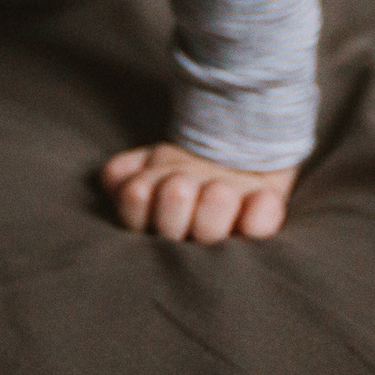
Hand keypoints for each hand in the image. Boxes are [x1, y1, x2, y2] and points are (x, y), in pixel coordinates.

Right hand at [101, 143, 295, 241]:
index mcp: (155, 217)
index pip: (137, 214)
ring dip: (214, 209)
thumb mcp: (155, 159)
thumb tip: (113, 178)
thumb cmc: (190, 161)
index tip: (141, 188)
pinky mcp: (261, 222)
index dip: (136, 207)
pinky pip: (262, 224)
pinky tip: (260, 198)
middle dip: (174, 205)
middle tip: (181, 184)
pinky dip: (261, 213)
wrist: (241, 142)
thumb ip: (127, 169)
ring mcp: (225, 228)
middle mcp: (188, 230)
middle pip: (172, 229)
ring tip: (219, 189)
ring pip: (212, 231)